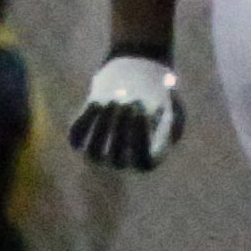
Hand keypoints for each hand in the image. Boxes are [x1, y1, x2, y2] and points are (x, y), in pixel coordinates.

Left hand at [67, 53, 184, 170]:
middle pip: (118, 158)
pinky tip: (97, 102)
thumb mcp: (173, 104)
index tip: (143, 113)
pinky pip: (77, 137)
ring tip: (111, 102)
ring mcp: (98, 155)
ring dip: (101, 128)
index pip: (143, 160)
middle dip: (123, 130)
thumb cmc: (155, 99)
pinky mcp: (79, 140)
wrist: (128, 87)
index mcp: (146, 161)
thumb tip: (154, 115)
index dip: (142, 139)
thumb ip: (171, 111)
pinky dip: (86, 121)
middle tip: (128, 103)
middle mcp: (121, 163)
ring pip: (93, 152)